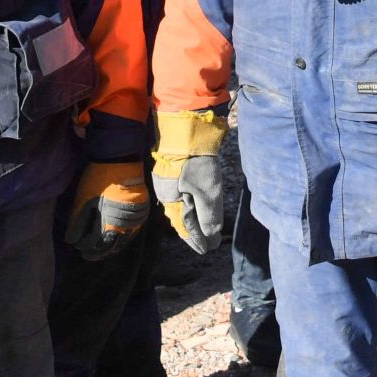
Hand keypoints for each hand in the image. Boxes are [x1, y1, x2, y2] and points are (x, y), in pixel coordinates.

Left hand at [65, 162, 148, 259]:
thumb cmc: (99, 179)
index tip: (79, 248)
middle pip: (112, 246)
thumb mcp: (83, 200)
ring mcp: (136, 220)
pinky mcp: (142, 212)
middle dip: (99, 251)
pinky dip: (123, 237)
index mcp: (110, 224)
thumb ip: (78, 223)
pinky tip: (116, 237)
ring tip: (101, 249)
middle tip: (89, 254)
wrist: (121, 160)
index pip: (97, 245)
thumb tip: (71, 241)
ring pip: (124, 241)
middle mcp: (126, 226)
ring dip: (112, 246)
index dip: (87, 248)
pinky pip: (132, 231)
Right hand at [151, 109, 227, 253]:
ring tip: (199, 229)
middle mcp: (167, 194)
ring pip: (180, 207)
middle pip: (181, 219)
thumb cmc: (195, 161)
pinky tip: (192, 204)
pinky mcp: (175, 169)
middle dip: (193, 233)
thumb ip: (207, 215)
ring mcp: (169, 181)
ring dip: (190, 220)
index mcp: (172, 202)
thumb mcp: (207, 190)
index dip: (197, 240)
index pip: (186, 228)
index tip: (206, 250)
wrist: (186, 126)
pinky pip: (181, 195)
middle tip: (204, 244)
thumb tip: (210, 236)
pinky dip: (189, 205)